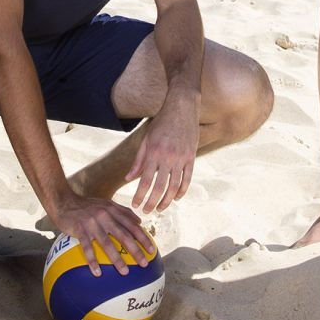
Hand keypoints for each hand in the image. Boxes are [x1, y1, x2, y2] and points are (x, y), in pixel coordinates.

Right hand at [51, 192, 154, 277]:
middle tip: (144, 263)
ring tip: (124, 272)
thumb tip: (140, 222)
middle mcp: (104, 216)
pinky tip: (97, 273)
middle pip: (123, 235)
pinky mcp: (80, 230)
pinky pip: (87, 248)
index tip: (152, 249)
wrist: (64, 201)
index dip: (143, 237)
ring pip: (107, 243)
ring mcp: (92, 223)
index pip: (131, 225)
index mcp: (112, 210)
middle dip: (135, 250)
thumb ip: (123, 211)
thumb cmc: (86, 205)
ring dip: (116, 259)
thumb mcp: (106, 204)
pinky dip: (92, 261)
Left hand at [126, 91, 199, 213]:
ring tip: (160, 209)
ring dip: (166, 201)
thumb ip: (138, 160)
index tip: (135, 205)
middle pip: (159, 187)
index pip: (144, 180)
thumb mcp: (146, 138)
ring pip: (174, 187)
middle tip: (146, 212)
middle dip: (152, 203)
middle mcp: (167, 157)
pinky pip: (187, 179)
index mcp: (154, 152)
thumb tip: (128, 178)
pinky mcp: (191, 157)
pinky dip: (182, 192)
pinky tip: (175, 198)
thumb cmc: (161, 122)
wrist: (182, 107)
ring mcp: (181, 158)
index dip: (139, 195)